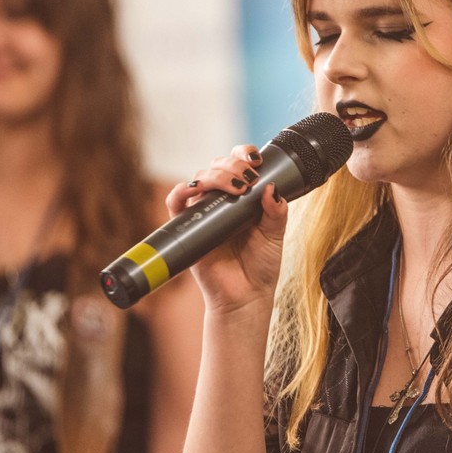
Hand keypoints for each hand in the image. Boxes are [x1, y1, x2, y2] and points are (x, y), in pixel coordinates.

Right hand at [166, 145, 287, 315]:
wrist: (245, 297)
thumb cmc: (260, 266)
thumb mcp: (275, 235)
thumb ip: (276, 212)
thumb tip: (272, 188)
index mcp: (243, 198)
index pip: (237, 165)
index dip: (242, 155)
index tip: (256, 160)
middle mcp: (221, 201)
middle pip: (217, 167)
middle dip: (232, 164)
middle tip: (247, 178)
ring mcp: (203, 213)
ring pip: (198, 179)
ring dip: (213, 175)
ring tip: (234, 187)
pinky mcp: (187, 229)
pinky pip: (175, 204)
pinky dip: (179, 192)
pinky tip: (191, 190)